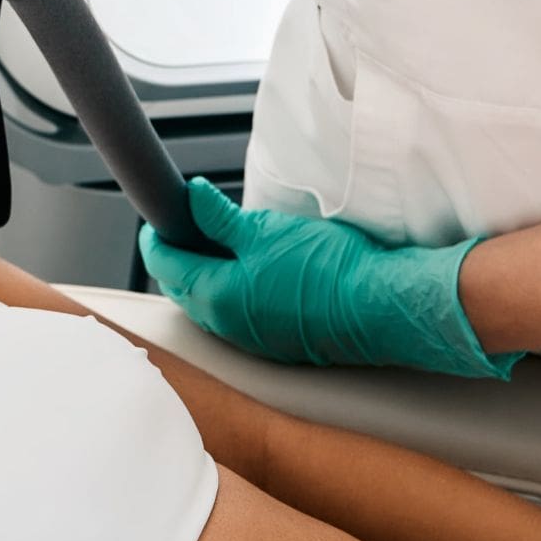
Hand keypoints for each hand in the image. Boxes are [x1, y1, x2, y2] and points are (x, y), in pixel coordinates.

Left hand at [139, 178, 522, 379]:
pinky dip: (235, 290)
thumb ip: (220, 219)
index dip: (157, 235)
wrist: (382, 305)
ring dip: (208, 274)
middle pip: (185, 287)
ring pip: (213, 303)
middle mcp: (228, 327)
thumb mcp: (265, 230)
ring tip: (220, 242)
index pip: (166, 264)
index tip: (160, 214)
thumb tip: (191, 200)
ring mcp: (254, 339)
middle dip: (180, 256)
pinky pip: (242, 314)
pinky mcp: (279, 341)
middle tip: (187, 224)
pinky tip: (253, 269)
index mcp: (215, 298)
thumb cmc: (327, 269)